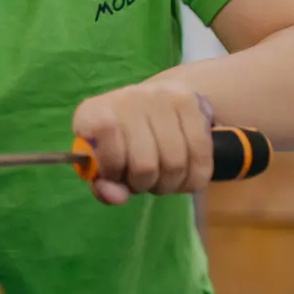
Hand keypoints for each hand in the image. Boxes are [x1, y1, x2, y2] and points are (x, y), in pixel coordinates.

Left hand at [72, 81, 214, 205]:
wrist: (156, 104)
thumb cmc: (123, 143)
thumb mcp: (104, 166)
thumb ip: (103, 186)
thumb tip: (116, 197)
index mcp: (92, 112)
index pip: (100, 132)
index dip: (111, 167)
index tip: (114, 172)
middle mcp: (126, 98)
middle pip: (144, 164)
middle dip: (144, 184)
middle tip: (141, 179)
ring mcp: (160, 96)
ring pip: (175, 164)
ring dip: (169, 184)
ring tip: (161, 176)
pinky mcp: (190, 103)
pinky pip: (201, 157)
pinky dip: (192, 179)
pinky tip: (182, 174)